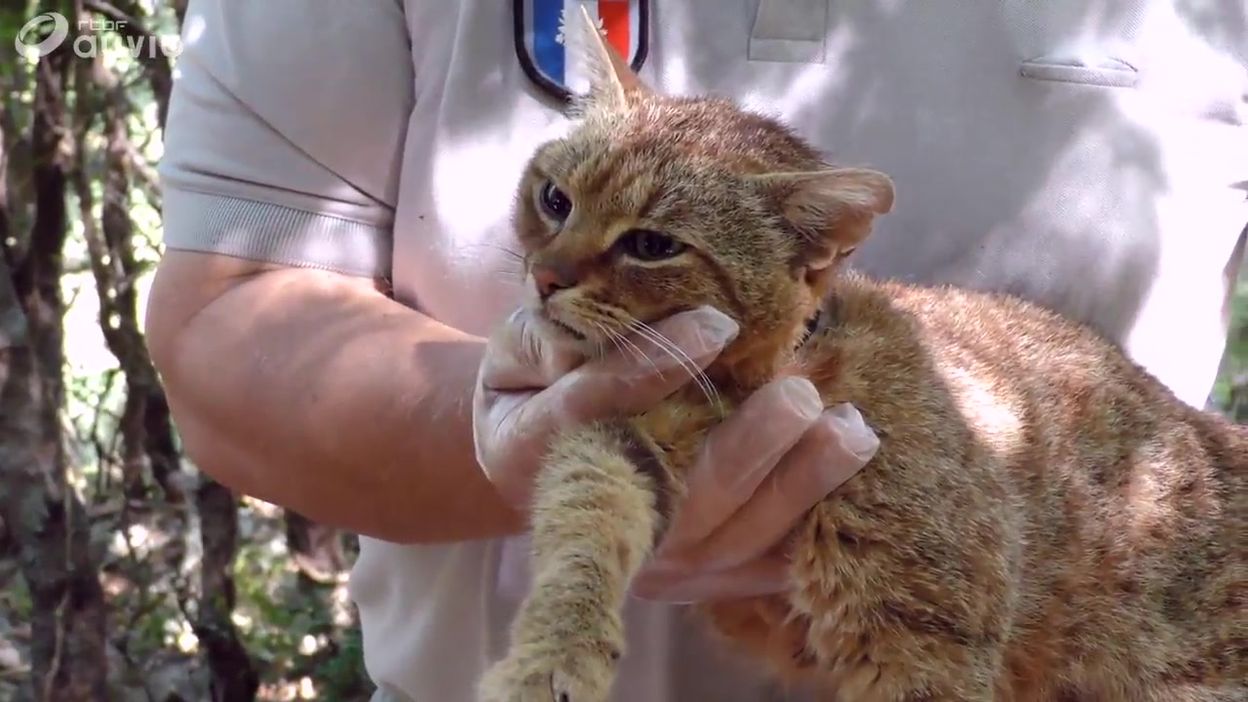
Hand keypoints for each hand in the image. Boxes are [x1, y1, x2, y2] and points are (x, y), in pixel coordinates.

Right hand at [472, 306, 878, 601]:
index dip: (655, 365)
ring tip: (853, 432)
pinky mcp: (698, 578)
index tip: (719, 324)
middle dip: (750, 445)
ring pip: (736, 534)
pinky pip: (761, 568)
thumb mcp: (518, 349)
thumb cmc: (532, 389)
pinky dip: (809, 534)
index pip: (595, 408)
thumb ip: (552, 335)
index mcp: (534, 451)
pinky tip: (853, 486)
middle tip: (802, 395)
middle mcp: (601, 517)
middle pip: (682, 490)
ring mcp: (651, 558)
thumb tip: (611, 311)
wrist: (534, 469)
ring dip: (799, 485)